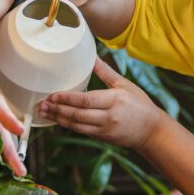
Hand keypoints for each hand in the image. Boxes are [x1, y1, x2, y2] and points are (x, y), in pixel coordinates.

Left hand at [39, 58, 164, 149]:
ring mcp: (105, 129)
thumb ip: (106, 72)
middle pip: (78, 114)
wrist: (151, 130)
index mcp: (114, 100)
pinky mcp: (102, 138)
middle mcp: (109, 116)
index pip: (86, 100)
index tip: (53, 95)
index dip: (68, 99)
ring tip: (44, 112)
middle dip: (58, 110)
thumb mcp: (124, 85)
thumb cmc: (140, 104)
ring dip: (58, 119)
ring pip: (77, 125)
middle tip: (42, 104)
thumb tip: (92, 56)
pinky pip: (81, 131)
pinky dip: (68, 125)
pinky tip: (57, 119)